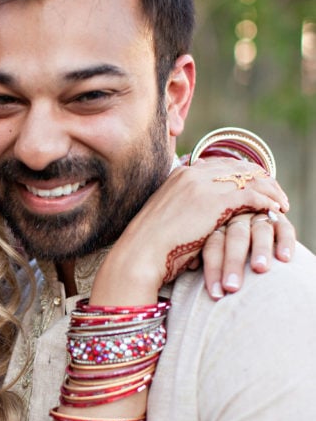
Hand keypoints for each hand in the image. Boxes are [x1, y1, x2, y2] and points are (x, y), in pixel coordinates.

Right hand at [98, 156, 288, 300]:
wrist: (140, 255)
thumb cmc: (150, 248)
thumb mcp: (165, 219)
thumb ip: (183, 210)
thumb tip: (196, 219)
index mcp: (178, 175)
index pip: (218, 164)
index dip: (240, 173)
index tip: (254, 184)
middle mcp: (191, 174)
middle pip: (237, 167)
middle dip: (260, 178)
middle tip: (274, 191)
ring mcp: (203, 185)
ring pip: (248, 178)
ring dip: (269, 189)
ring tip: (280, 202)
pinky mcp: (215, 202)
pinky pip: (251, 194)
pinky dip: (267, 201)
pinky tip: (275, 210)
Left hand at [199, 210, 295, 299]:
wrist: (248, 233)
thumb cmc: (221, 249)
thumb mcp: (205, 246)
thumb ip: (199, 253)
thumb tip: (190, 265)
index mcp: (216, 225)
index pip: (213, 244)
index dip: (214, 268)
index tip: (216, 293)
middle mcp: (237, 218)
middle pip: (235, 237)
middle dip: (233, 262)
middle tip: (232, 286)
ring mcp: (259, 217)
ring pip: (260, 231)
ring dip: (260, 250)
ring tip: (260, 269)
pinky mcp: (279, 221)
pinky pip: (284, 229)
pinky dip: (285, 242)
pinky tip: (284, 258)